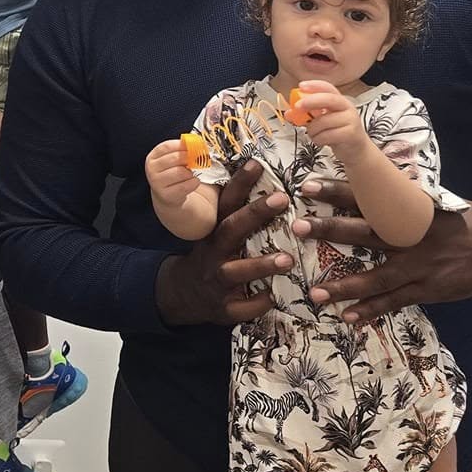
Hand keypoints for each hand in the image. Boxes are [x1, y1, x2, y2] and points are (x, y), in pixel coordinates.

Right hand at [144, 139, 202, 208]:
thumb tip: (196, 142)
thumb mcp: (172, 160)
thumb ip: (181, 150)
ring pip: (181, 172)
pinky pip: (186, 185)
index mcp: (152, 158)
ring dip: (191, 172)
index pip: (167, 146)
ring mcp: (157, 183)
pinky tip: (191, 182)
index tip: (194, 145)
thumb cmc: (171, 173)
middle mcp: (152, 170)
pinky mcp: (166, 195)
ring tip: (190, 174)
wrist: (168, 195)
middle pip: (175, 158)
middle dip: (189, 158)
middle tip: (197, 159)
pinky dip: (194, 182)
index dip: (182, 145)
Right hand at [155, 160, 291, 326]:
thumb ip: (239, 216)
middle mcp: (215, 253)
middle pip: (232, 229)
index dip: (240, 183)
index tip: (257, 163)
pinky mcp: (223, 308)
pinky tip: (275, 298)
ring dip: (262, 264)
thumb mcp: (218, 236)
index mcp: (215, 233)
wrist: (183, 295)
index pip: (226, 203)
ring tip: (288, 259)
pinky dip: (257, 304)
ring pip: (237, 271)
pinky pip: (242, 308)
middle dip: (255, 213)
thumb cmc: (213, 258)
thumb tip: (269, 184)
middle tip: (282, 198)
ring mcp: (218, 281)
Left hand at [291, 80, 367, 154]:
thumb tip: (289, 113)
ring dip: (312, 129)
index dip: (314, 85)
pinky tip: (320, 140)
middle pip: (329, 99)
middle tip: (297, 107)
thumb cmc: (337, 132)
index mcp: (338, 100)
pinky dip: (318, 139)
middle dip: (311, 101)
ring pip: (324, 121)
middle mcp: (346, 107)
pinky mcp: (351, 133)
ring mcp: (351, 120)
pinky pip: (328, 135)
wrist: (355, 149)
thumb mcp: (321, 121)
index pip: (328, 87)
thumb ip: (306, 115)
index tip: (301, 86)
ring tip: (313, 134)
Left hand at [299, 180, 471, 321]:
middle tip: (298, 227)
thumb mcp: (436, 202)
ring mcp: (421, 266)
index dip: (339, 191)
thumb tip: (370, 186)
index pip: (370, 196)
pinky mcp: (429, 289)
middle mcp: (413, 237)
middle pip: (366, 232)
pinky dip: (372, 310)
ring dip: (345, 285)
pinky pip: (395, 301)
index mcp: (413, 210)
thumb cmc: (466, 220)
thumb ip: (403, 200)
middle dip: (330, 230)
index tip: (308, 185)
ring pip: (377, 277)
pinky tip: (348, 317)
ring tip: (316, 292)